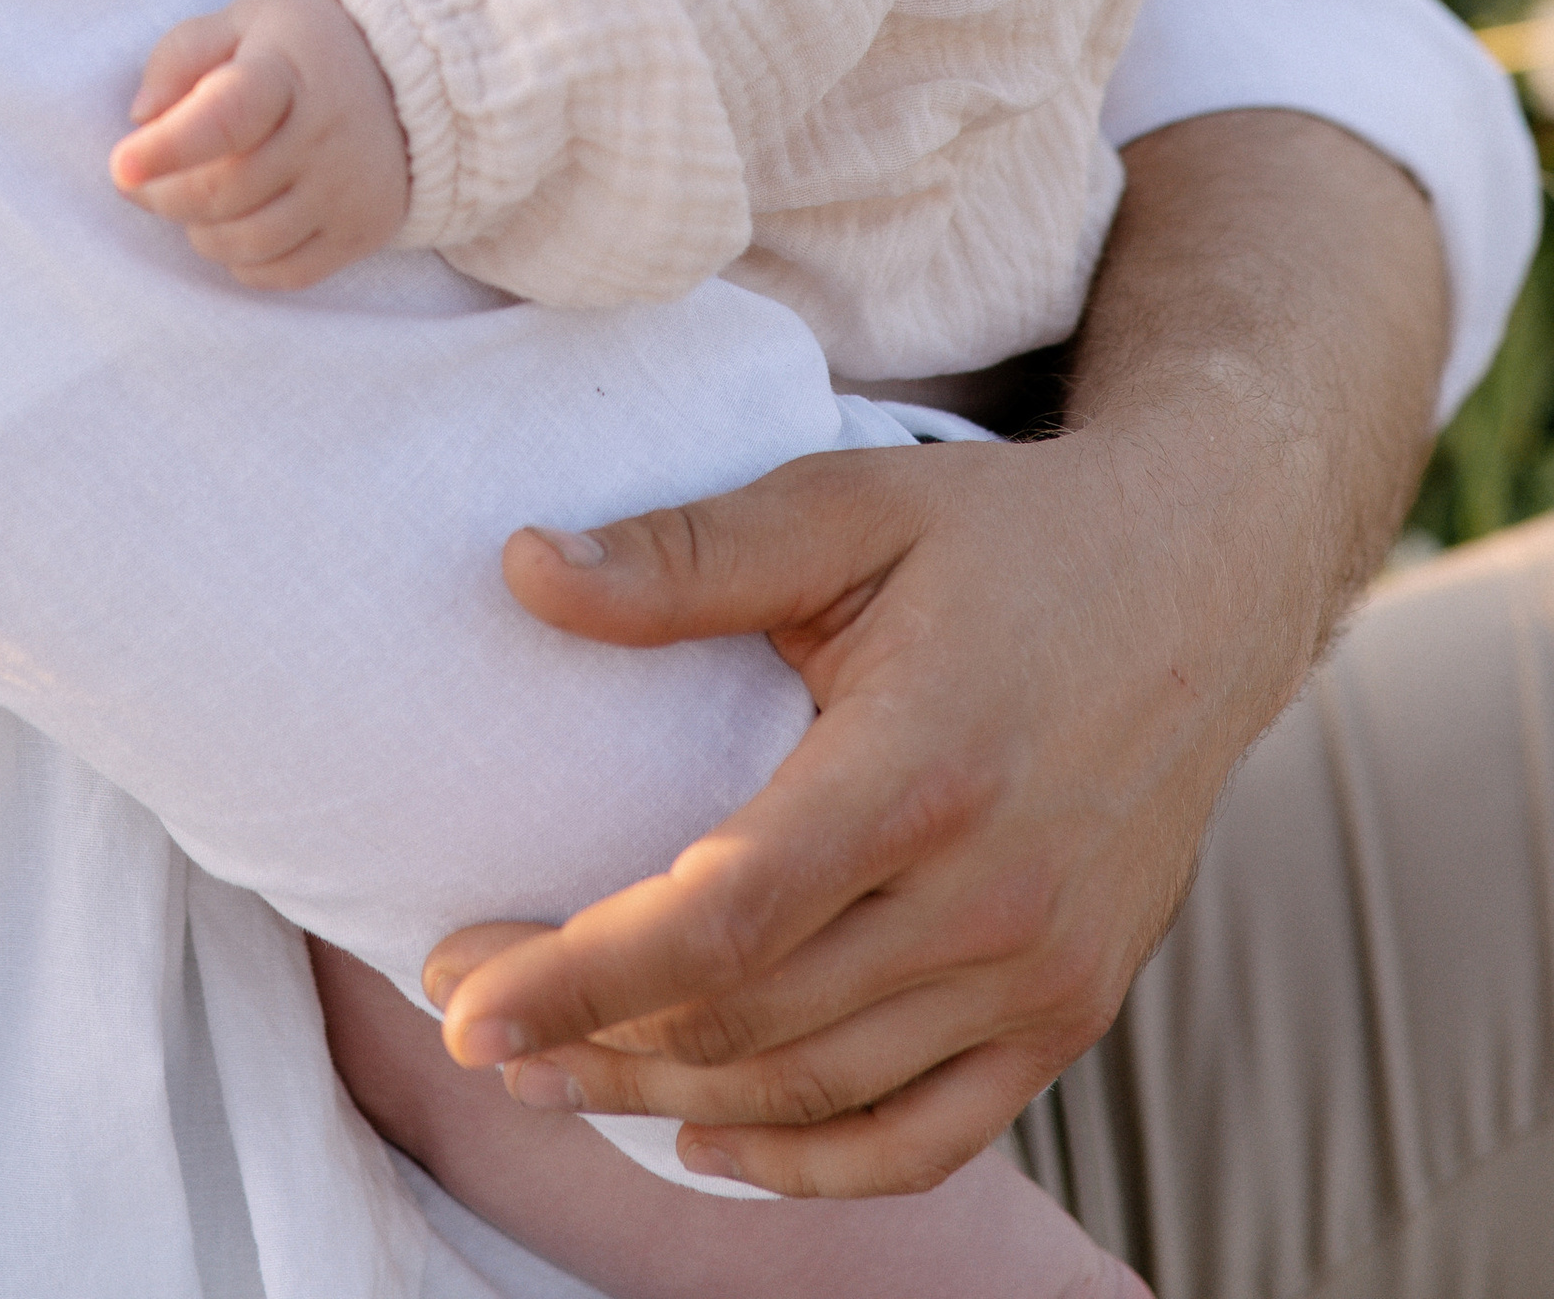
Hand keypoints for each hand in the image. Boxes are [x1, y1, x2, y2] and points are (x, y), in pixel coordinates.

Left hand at [110, 0, 410, 286]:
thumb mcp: (241, 22)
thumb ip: (181, 55)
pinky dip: (242, 262)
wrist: (406, 79)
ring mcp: (348, 189)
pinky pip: (282, 274)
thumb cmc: (297, 51)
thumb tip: (141, 117)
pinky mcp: (362, 231)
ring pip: (246, 242)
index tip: (121, 166)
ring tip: (194, 201)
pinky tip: (237, 226)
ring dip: (199, 231)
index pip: (227, 117)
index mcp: (287, 71)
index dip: (170, 147)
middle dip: (162, 196)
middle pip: (222, 193)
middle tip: (141, 183)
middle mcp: (325, 133)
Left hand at [424, 113, 1445, 1196]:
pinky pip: (929, 1135)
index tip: (460, 999)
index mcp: (922, 768)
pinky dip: (813, 1161)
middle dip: (587, 1035)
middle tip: (463, 1017)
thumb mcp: (845, 505)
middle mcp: (991, 897)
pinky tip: (707, 1134)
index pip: (721, 920)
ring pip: (818, 1089)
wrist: (1206, 580)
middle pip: (751, 1023)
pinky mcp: (1075, 1007)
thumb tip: (523, 569)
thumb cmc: (1007, 535)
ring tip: (546, 1071)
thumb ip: (685, 553)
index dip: (579, 976)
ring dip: (665, 1098)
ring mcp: (1043, 971)